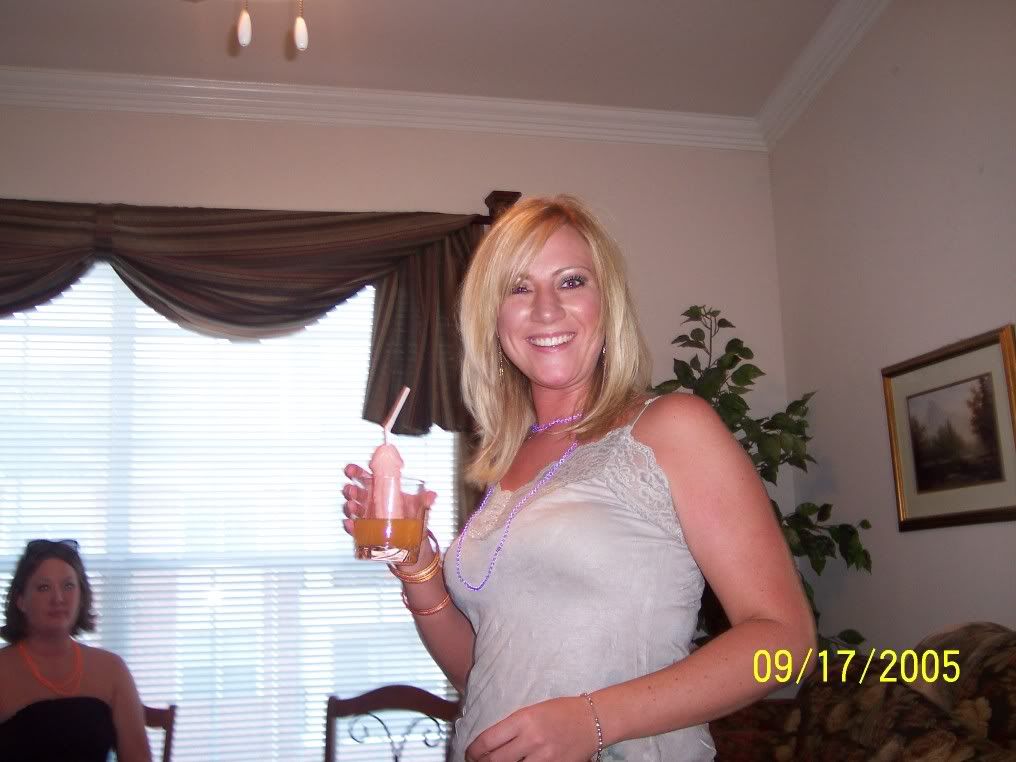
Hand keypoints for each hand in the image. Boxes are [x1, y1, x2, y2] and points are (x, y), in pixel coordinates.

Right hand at [341, 464, 437, 569]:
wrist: (413, 543)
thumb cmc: (412, 519)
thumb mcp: (419, 507)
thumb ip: (424, 500)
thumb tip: (432, 496)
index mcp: (382, 491)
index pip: (367, 478)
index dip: (357, 472)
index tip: (351, 470)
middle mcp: (372, 502)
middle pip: (356, 492)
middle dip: (350, 490)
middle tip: (351, 490)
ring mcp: (368, 517)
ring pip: (353, 509)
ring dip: (350, 507)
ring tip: (352, 506)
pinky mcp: (366, 532)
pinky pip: (355, 529)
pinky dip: (352, 527)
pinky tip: (351, 524)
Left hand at [464, 696, 598, 761]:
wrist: (593, 720)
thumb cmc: (561, 711)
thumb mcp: (532, 711)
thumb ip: (512, 727)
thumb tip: (490, 744)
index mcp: (523, 719)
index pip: (488, 740)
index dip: (474, 751)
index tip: (470, 754)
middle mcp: (531, 739)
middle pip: (496, 760)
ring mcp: (544, 757)